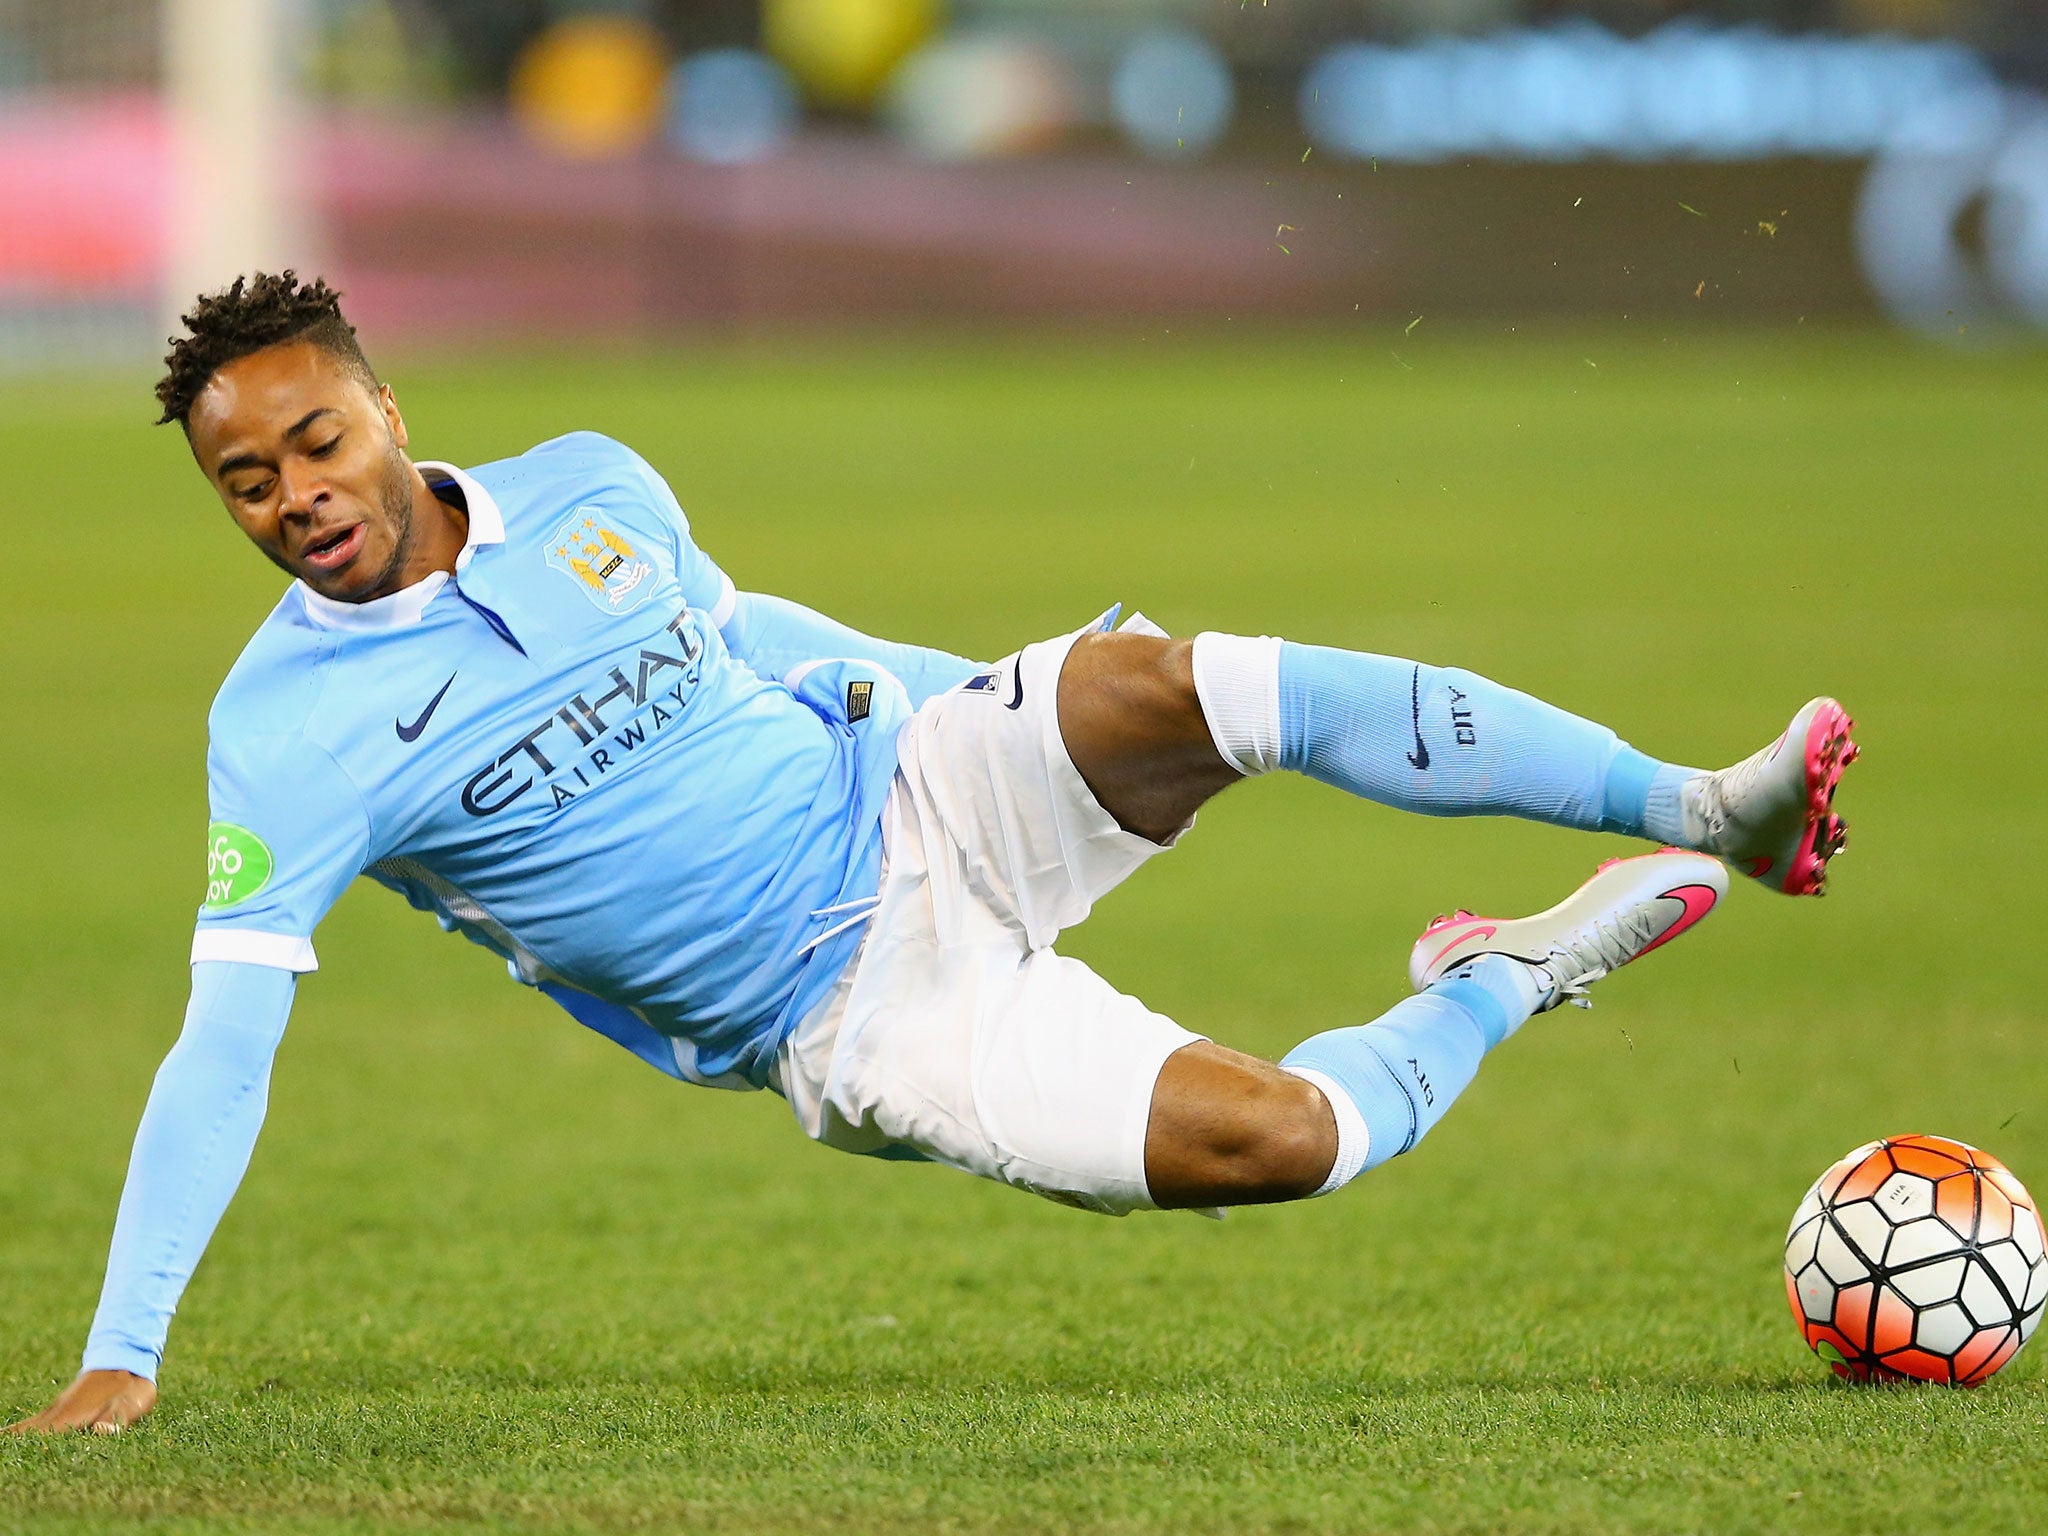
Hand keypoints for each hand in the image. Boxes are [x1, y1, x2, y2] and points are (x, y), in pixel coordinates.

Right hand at [6, 1369, 156, 1433]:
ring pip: (29, 1427)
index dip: (23, 1443)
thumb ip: (117, 1418)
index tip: (5, 1452)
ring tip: (2, 1447)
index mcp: (72, 1416)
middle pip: (26, 1432)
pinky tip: (13, 1440)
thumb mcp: (131, 1404)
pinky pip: (36, 1423)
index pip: (41, 1435)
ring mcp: (59, 1410)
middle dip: (11, 1442)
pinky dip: (21, 1432)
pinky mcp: (62, 1410)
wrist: (129, 1360)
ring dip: (14, 1438)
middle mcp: (59, 1413)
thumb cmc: (131, 1388)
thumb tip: (102, 1431)